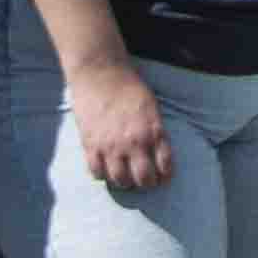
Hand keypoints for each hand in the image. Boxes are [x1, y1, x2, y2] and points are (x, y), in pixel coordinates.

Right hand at [71, 58, 175, 193]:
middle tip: (144, 180)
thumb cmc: (128, 87)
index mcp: (154, 132)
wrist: (100, 74)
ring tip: (125, 177)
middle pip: (144, 180)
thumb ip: (155, 131)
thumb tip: (157, 153)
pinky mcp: (91, 145)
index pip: (165, 166)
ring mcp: (112, 146)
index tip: (162, 177)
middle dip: (147, 183)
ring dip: (125, 182)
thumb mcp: (152, 107)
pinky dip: (103, 175)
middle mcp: (135, 143)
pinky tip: (106, 168)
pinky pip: (97, 173)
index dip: (165, 176)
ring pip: (121, 181)